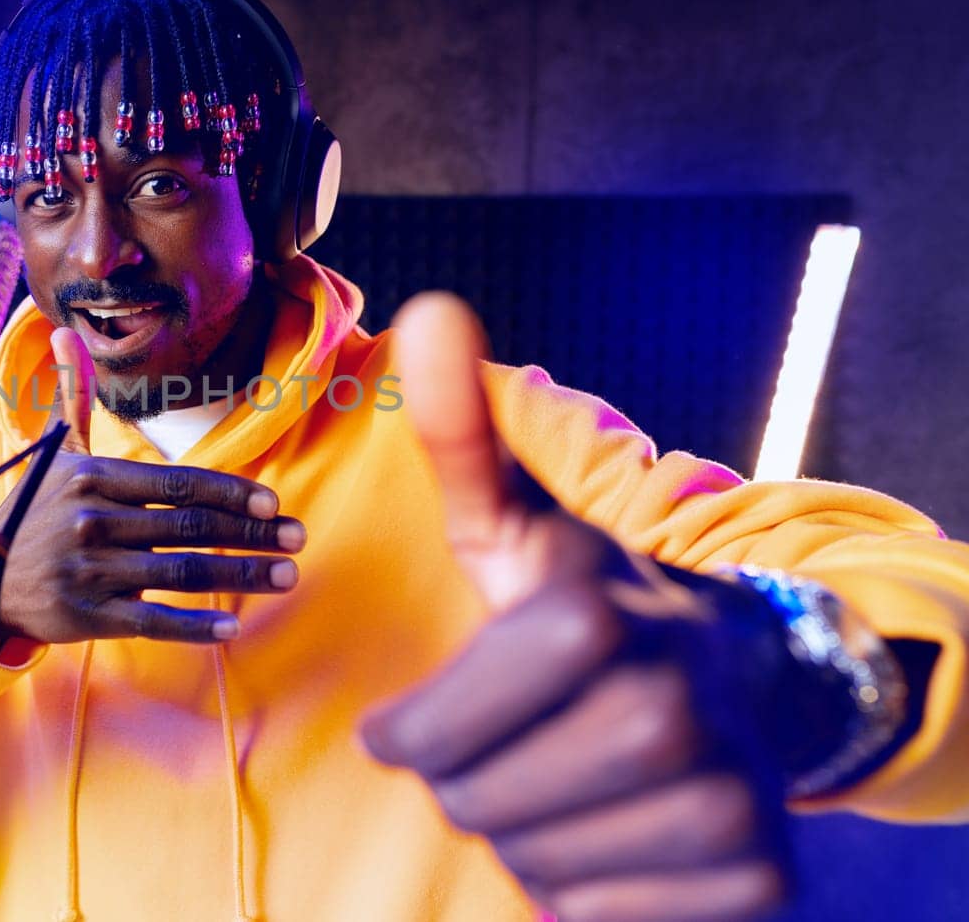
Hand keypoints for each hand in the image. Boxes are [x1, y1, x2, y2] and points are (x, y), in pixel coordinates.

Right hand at [0, 327, 305, 644]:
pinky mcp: (87, 615)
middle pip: (191, 526)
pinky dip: (193, 626)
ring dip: (242, 573)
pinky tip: (231, 628)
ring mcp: (91, 570)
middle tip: (299, 538)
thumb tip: (64, 333)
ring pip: (183, 570)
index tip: (273, 503)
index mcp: (94, 478)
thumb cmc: (30, 512)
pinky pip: (152, 620)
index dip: (231, 493)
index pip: (178, 483)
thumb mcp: (54, 454)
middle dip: (253, 532)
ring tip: (286, 575)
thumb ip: (74, 398)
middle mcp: (94, 521)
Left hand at [360, 294, 790, 921]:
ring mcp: (726, 795)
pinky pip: (605, 918)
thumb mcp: (515, 522)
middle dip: (470, 784)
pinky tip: (614, 827)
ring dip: (527, 837)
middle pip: (479, 808)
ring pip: (539, 872)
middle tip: (511, 742)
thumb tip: (429, 309)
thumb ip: (458, 434)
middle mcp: (670, 706)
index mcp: (590, 616)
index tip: (416, 721)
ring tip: (564, 777)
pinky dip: (589, 890)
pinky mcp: (758, 874)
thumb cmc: (592, 602)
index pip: (430, 739)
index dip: (412, 735)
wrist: (743, 672)